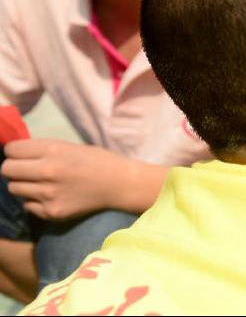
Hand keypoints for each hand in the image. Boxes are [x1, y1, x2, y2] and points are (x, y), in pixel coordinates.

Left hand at [1, 139, 130, 220]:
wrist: (120, 184)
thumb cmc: (97, 161)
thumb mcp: (70, 147)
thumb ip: (43, 150)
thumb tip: (14, 153)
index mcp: (54, 150)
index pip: (11, 150)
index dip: (14, 152)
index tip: (21, 155)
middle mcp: (48, 171)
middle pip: (7, 170)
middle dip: (14, 168)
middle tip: (26, 170)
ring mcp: (48, 194)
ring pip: (14, 188)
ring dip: (24, 185)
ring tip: (42, 184)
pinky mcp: (52, 212)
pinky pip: (28, 205)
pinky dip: (35, 201)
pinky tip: (52, 196)